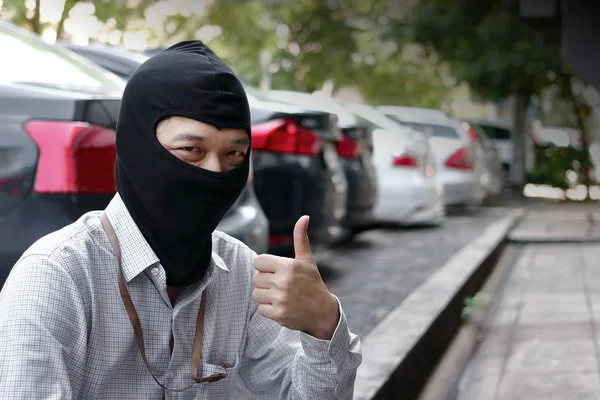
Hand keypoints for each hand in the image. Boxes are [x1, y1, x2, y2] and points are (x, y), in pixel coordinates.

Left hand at [252, 216, 339, 339]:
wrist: (323, 312)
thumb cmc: (312, 282)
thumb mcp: (307, 260)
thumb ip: (300, 238)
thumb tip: (304, 217)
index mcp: (288, 266)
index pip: (258, 262)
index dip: (265, 267)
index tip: (276, 271)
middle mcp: (283, 282)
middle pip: (256, 278)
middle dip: (266, 282)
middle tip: (281, 285)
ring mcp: (280, 299)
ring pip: (256, 294)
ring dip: (266, 296)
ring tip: (281, 295)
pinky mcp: (278, 314)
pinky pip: (261, 309)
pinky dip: (269, 309)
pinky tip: (282, 306)